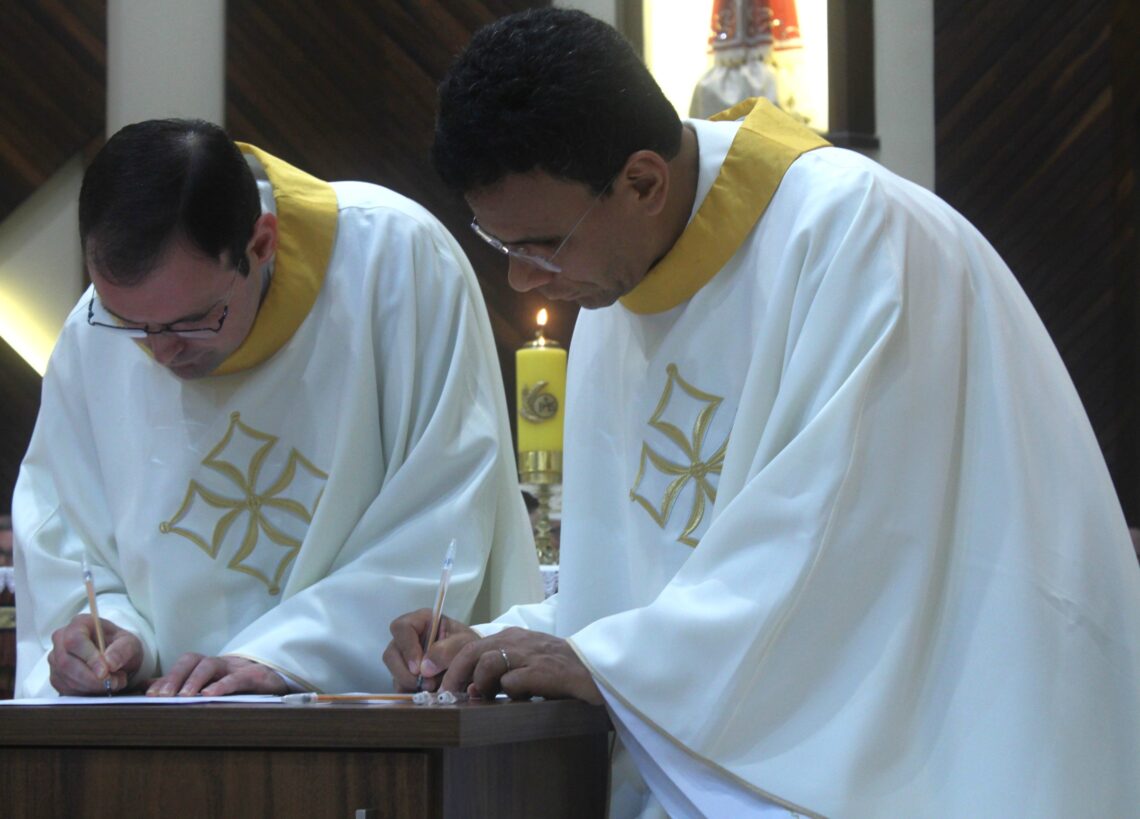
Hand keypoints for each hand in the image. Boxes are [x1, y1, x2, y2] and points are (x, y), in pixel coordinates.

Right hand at [48, 614, 142, 694]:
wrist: (116, 658)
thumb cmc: (121, 646)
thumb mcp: (130, 644)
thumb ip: (122, 651)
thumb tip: (110, 664)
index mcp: (79, 623)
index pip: (75, 640)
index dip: (89, 658)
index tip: (104, 672)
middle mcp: (61, 639)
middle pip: (66, 662)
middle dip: (92, 678)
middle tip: (115, 682)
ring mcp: (55, 658)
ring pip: (65, 678)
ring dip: (91, 686)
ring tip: (114, 682)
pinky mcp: (56, 677)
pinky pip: (65, 690)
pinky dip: (85, 693)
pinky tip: (101, 687)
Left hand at [145, 654, 288, 696]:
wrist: (276, 678)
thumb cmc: (239, 684)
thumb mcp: (210, 685)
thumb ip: (179, 684)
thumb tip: (145, 685)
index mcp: (206, 666)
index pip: (182, 665)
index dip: (165, 677)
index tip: (150, 694)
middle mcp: (219, 664)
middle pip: (193, 660)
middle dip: (175, 677)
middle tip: (161, 696)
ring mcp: (237, 667)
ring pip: (211, 665)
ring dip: (194, 680)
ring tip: (184, 697)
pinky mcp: (255, 676)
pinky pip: (236, 678)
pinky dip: (222, 685)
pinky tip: (210, 696)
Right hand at [383, 608, 478, 691]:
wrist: (472, 662)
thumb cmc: (468, 646)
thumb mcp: (465, 643)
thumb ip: (448, 650)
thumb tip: (424, 668)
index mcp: (422, 620)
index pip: (402, 628)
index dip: (407, 648)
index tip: (419, 668)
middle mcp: (409, 637)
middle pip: (391, 654)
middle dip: (405, 673)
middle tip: (426, 684)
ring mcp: (404, 657)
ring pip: (393, 672)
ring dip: (410, 684)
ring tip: (432, 688)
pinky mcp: (405, 674)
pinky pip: (399, 685)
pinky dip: (411, 692)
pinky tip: (428, 692)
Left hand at [441, 627, 602, 704]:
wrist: (596, 671)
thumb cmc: (557, 669)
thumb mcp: (524, 662)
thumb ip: (499, 670)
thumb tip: (472, 689)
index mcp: (510, 637)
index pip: (468, 642)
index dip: (445, 657)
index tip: (430, 675)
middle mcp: (518, 641)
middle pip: (472, 650)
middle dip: (454, 674)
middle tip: (447, 695)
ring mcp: (532, 654)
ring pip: (489, 662)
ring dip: (481, 684)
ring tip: (484, 698)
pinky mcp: (546, 671)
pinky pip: (515, 680)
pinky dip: (508, 691)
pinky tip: (514, 698)